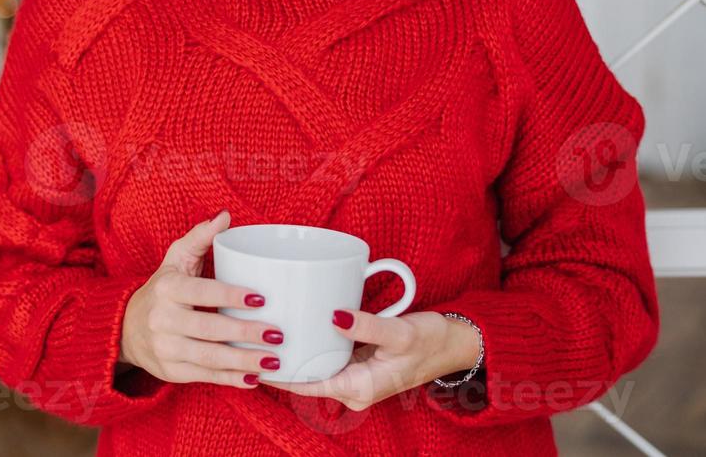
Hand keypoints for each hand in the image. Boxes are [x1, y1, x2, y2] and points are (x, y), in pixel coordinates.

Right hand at [119, 210, 284, 388]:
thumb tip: (226, 215)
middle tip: (277, 334)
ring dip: (244, 361)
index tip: (262, 299)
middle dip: (246, 334)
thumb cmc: (162, 290)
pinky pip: (205, 376)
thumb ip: (200, 237)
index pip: (202, 292)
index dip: (231, 296)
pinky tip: (254, 378)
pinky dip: (231, 379)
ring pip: (209, 357)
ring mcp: (165, 348)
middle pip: (209, 329)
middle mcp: (162, 319)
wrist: (125, 328)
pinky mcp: (171, 371)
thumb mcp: (175, 259)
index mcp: (167, 288)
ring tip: (274, 360)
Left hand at [264, 310, 480, 410]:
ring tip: (265, 332)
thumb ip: (367, 326)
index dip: (279, 374)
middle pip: (307, 378)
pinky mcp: (359, 365)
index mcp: (359, 388)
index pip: (307, 385)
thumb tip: (334, 316)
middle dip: (281, 363)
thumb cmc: (430, 341)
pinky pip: (328, 359)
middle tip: (251, 338)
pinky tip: (296, 329)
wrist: (454, 345)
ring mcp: (355, 378)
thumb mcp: (399, 333)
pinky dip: (311, 348)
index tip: (253, 358)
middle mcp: (353, 389)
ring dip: (295, 355)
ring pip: (316, 368)